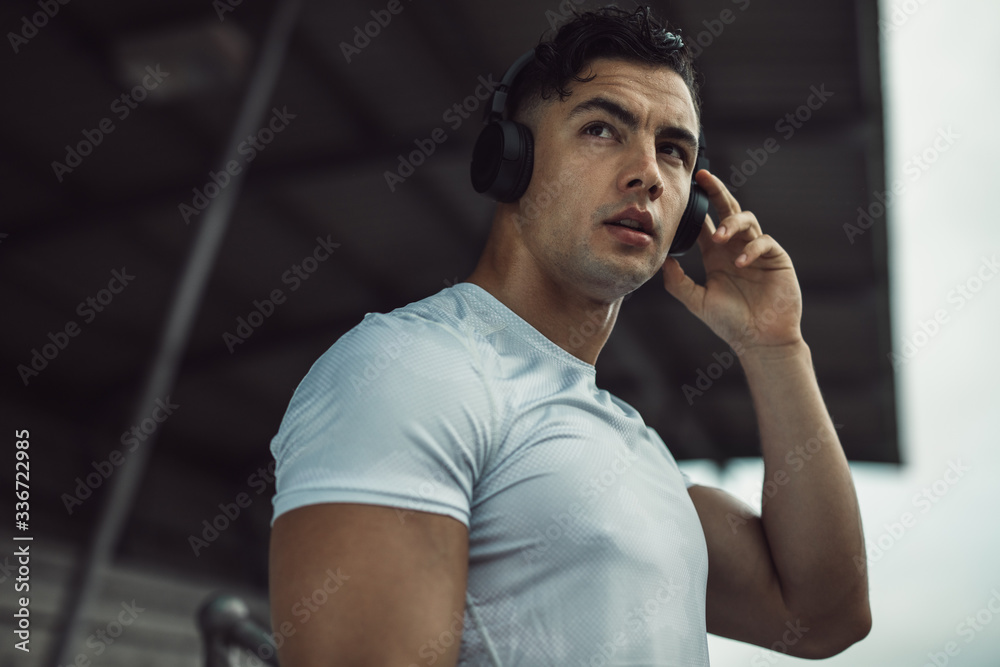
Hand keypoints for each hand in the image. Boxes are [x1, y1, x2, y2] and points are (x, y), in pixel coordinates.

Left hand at [661, 169, 802, 353]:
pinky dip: (752, 249)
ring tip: (719, 238)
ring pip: (748, 221)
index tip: (686, 189)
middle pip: (728, 211)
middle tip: (705, 178)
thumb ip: (678, 281)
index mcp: (717, 256)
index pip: (706, 223)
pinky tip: (740, 262)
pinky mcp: (777, 259)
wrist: (760, 341)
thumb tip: (661, 259)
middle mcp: (736, 249)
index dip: (698, 206)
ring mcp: (757, 252)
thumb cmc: (730, 323)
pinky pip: (765, 242)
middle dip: (717, 192)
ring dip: (732, 224)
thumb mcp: (697, 301)